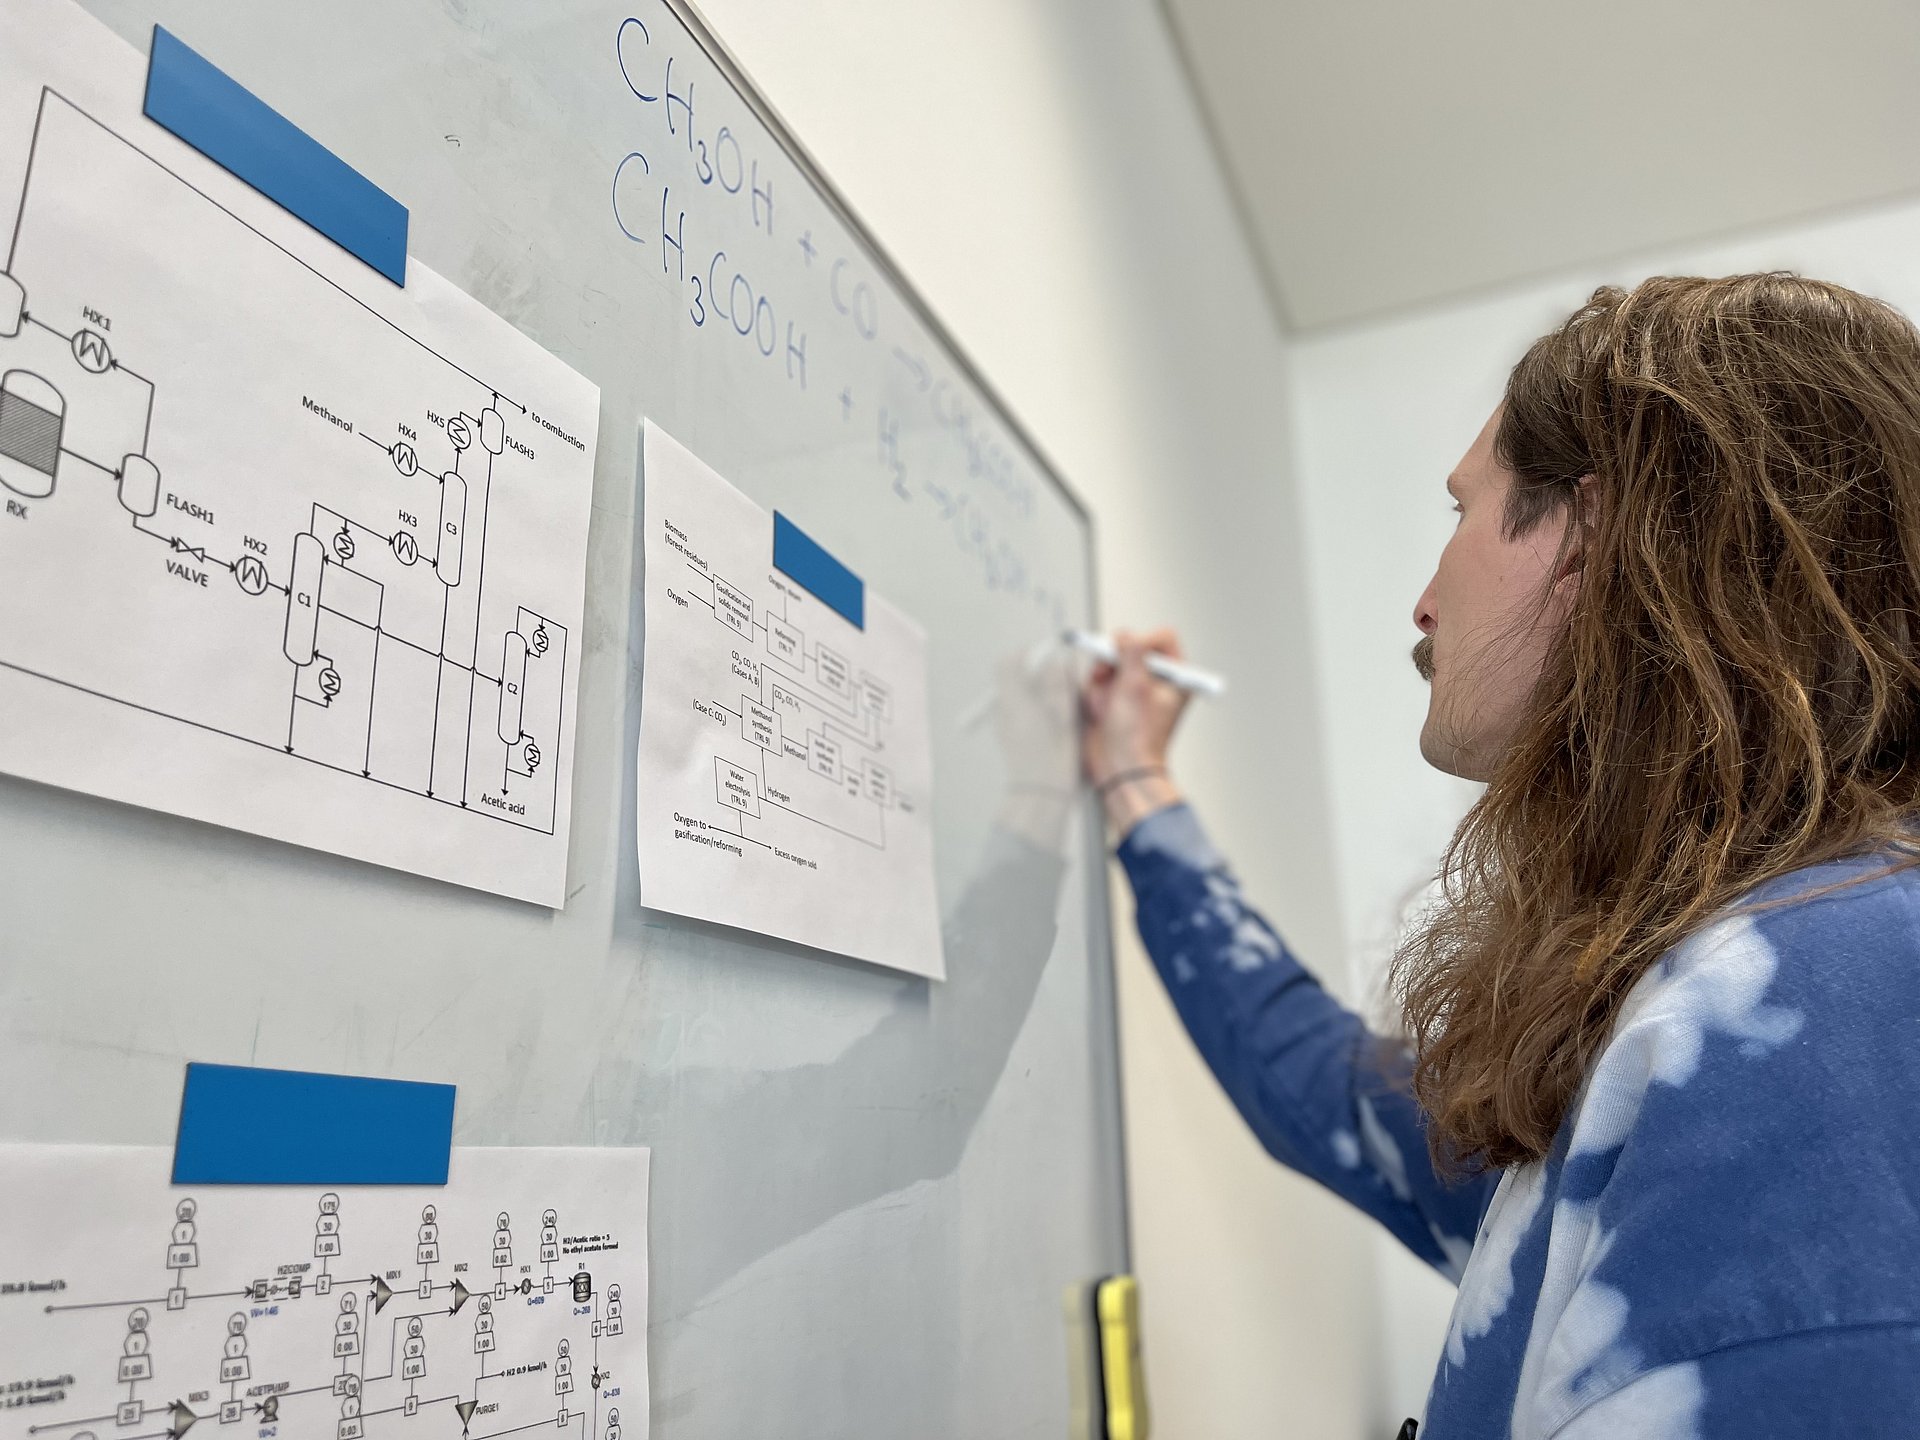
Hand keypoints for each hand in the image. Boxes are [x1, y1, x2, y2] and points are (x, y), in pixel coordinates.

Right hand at [1080, 628, 1188, 834]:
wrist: (1121, 769)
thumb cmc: (1137, 738)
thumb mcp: (1135, 686)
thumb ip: (1131, 653)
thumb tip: (1124, 635)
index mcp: (1176, 677)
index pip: (1162, 639)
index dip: (1141, 642)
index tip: (1127, 656)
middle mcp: (1158, 682)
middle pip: (1130, 649)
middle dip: (1113, 666)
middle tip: (1106, 677)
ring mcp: (1136, 691)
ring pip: (1111, 666)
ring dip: (1102, 685)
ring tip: (1107, 706)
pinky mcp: (1117, 701)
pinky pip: (1100, 684)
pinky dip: (1096, 696)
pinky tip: (1101, 713)